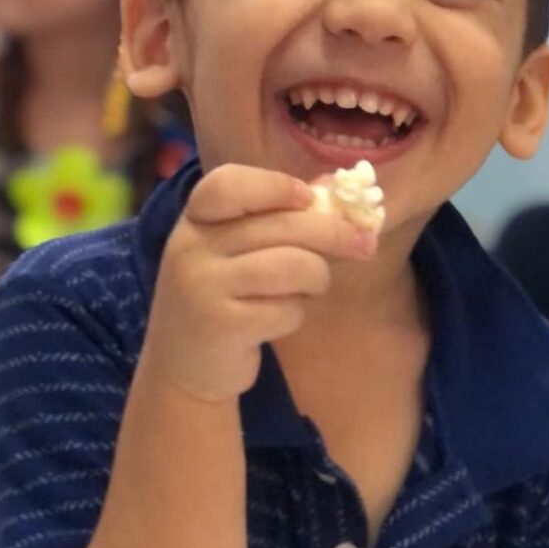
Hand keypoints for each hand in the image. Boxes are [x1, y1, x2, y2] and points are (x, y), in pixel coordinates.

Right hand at [141, 164, 377, 401]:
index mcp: (197, 218)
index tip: (309, 197)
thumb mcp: (237, 247)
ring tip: (311, 286)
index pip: (228, 184)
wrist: (183, 364)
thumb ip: (281, 215)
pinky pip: (286, 309)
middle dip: (335, 233)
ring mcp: (203, 287)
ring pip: (293, 265)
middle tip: (366, 244)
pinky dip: (296, 313)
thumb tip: (338, 186)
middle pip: (281, 225)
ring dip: (317, 277)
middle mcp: (193, 247)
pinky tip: (280, 317)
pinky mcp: (222, 326)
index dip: (275, 185)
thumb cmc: (223, 294)